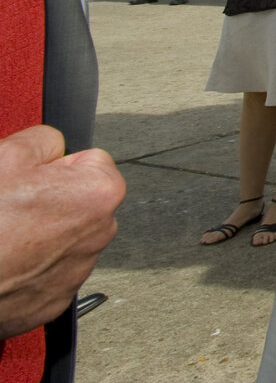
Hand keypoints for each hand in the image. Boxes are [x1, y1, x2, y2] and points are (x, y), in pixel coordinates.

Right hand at [0, 127, 125, 337]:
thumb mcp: (6, 156)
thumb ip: (43, 140)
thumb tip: (54, 144)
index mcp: (99, 192)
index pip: (91, 161)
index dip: (54, 166)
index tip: (32, 178)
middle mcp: (99, 234)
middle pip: (78, 202)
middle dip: (50, 200)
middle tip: (11, 207)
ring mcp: (77, 272)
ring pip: (62, 237)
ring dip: (39, 234)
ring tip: (5, 235)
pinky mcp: (53, 302)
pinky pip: (46, 272)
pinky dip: (28, 267)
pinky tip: (5, 260)